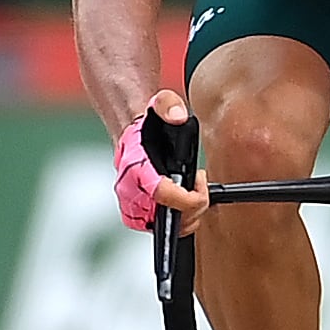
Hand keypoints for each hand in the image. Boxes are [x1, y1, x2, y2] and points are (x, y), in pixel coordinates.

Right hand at [115, 97, 205, 231]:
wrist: (131, 132)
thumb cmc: (147, 122)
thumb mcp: (161, 102)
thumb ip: (169, 105)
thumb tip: (178, 116)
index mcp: (135, 166)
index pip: (161, 194)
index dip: (186, 199)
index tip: (200, 189)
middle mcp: (129, 189)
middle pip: (166, 218)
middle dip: (192, 207)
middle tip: (199, 187)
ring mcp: (131, 204)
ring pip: (165, 227)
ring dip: (186, 214)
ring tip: (193, 192)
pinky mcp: (135, 213)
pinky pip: (159, 227)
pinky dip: (177, 218)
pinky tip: (183, 201)